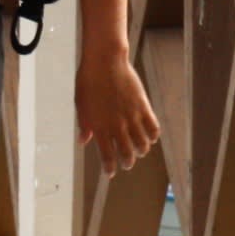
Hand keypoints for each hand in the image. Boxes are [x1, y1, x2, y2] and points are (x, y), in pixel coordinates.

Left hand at [77, 42, 160, 173]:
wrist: (105, 62)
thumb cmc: (89, 82)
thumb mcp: (81, 105)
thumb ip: (85, 125)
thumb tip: (84, 141)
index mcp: (99, 127)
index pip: (107, 155)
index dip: (110, 167)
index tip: (110, 173)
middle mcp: (117, 126)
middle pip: (127, 153)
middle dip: (127, 162)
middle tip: (127, 164)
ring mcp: (132, 117)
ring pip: (142, 144)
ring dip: (141, 151)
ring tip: (140, 151)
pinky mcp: (143, 107)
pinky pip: (153, 128)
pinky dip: (153, 136)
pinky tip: (151, 137)